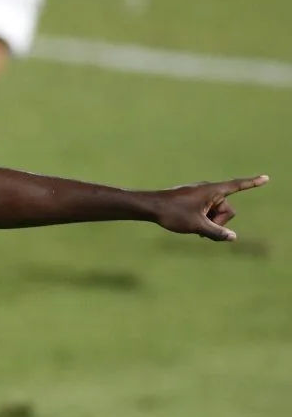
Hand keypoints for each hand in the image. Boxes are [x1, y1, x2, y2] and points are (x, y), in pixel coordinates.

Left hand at [152, 176, 268, 241]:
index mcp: (212, 191)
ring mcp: (200, 194)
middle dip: (219, 222)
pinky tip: (192, 226)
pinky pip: (206, 211)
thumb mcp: (197, 226)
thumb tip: (233, 238)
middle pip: (227, 209)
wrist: (150, 207)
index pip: (237, 186)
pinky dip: (203, 220)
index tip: (266, 178)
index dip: (253, 183)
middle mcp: (208, 189)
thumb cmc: (173, 213)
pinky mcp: (193, 199)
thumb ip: (216, 233)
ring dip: (210, 222)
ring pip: (216, 213)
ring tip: (195, 229)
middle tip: (202, 231)